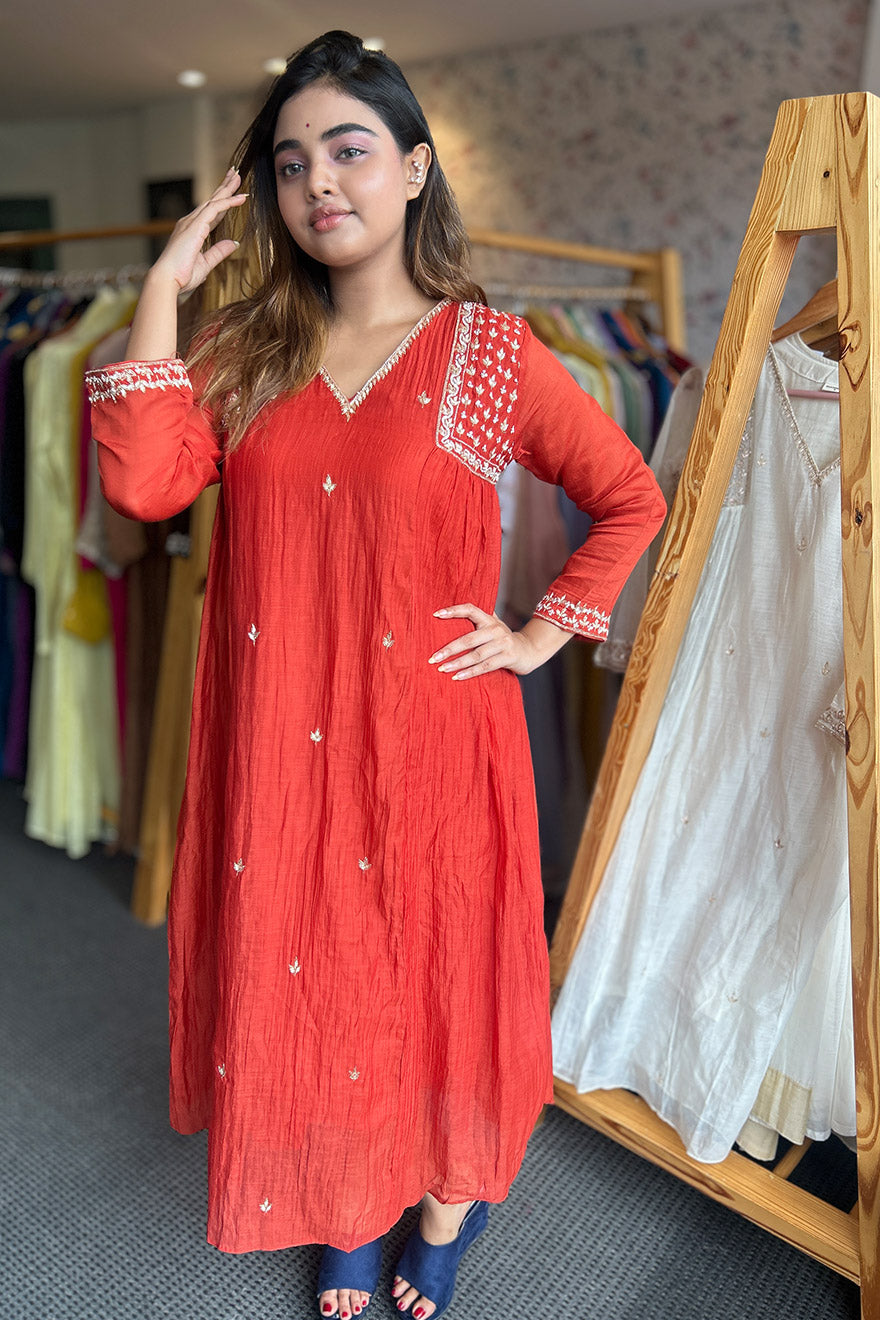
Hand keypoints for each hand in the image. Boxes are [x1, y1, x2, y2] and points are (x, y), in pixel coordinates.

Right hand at [150, 168, 247, 293]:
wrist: (167, 280)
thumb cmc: (181, 276)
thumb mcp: (205, 264)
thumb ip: (218, 252)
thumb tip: (233, 243)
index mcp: (192, 232)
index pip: (211, 213)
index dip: (223, 203)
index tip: (234, 193)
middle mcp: (190, 223)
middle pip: (211, 201)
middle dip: (223, 187)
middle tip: (234, 174)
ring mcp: (192, 223)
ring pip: (213, 200)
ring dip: (227, 189)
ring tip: (237, 177)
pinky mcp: (195, 225)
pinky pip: (215, 209)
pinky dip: (228, 202)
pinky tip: (241, 197)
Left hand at [428, 603, 545, 678]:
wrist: (529, 650)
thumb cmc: (502, 639)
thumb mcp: (493, 625)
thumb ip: (477, 619)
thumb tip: (449, 613)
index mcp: (489, 619)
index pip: (470, 609)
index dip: (453, 610)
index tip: (436, 615)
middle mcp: (496, 629)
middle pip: (469, 638)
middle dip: (449, 649)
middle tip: (433, 658)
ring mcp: (503, 643)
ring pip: (476, 655)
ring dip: (457, 663)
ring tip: (442, 669)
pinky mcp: (508, 657)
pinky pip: (485, 666)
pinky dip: (470, 672)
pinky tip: (457, 677)